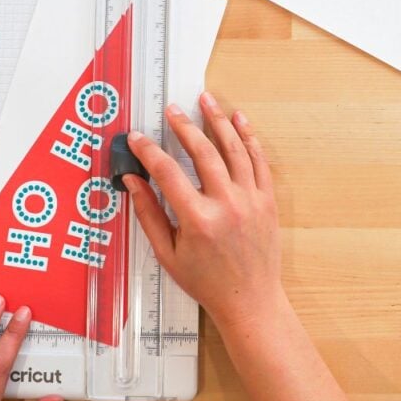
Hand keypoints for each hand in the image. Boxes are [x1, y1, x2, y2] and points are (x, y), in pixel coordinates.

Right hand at [124, 92, 282, 328]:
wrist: (250, 300)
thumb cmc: (206, 282)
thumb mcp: (167, 254)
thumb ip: (149, 214)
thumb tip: (132, 182)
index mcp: (198, 220)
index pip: (167, 172)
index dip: (149, 151)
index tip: (137, 138)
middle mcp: (227, 205)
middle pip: (203, 152)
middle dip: (184, 126)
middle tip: (172, 110)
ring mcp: (251, 200)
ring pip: (234, 149)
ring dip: (218, 121)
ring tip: (205, 100)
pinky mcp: (267, 201)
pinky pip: (259, 161)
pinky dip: (249, 137)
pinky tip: (239, 120)